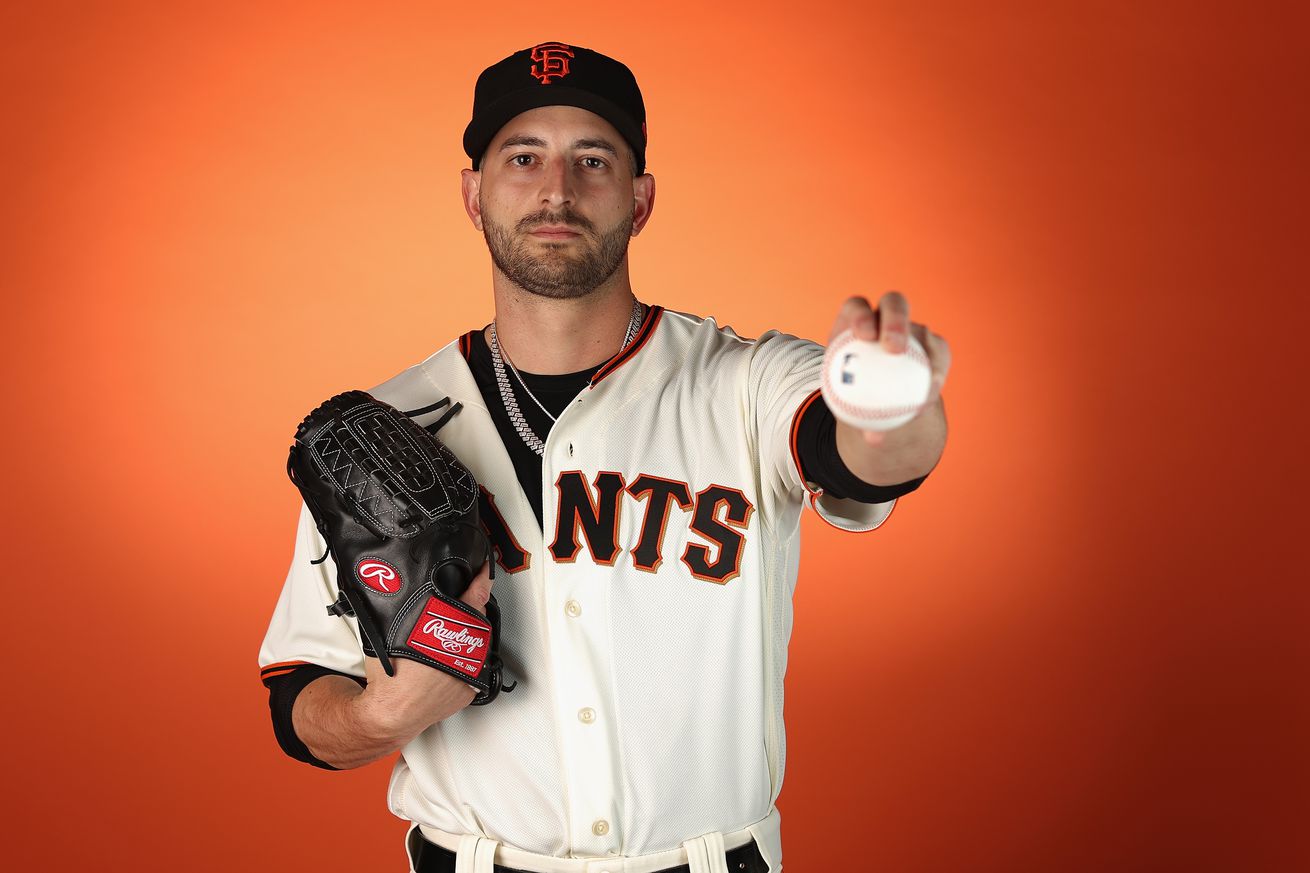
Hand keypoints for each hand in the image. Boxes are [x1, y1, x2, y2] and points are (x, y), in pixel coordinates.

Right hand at [356, 561, 494, 741]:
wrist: (391, 715)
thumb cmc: (389, 677)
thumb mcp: (391, 634)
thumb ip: (405, 611)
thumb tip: (404, 591)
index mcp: (447, 634)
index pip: (473, 598)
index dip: (482, 580)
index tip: (486, 568)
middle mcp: (464, 653)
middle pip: (476, 621)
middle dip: (471, 608)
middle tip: (460, 599)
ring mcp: (470, 672)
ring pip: (477, 643)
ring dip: (468, 633)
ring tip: (451, 630)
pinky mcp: (471, 689)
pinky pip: (473, 665)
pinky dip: (464, 658)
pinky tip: (449, 656)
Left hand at [828, 292, 951, 445]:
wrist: (880, 401)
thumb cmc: (856, 401)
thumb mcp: (851, 409)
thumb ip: (862, 420)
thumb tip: (875, 439)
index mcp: (854, 323)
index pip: (856, 308)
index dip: (860, 315)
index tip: (864, 336)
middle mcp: (886, 318)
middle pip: (894, 304)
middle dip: (895, 320)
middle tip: (894, 349)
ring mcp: (912, 330)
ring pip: (922, 329)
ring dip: (925, 352)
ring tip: (925, 381)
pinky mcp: (933, 344)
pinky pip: (939, 353)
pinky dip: (937, 372)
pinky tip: (933, 393)